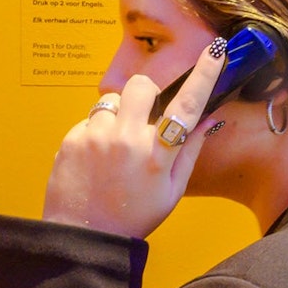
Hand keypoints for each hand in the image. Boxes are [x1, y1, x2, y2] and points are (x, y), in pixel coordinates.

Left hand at [43, 44, 224, 237]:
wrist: (83, 237)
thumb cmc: (132, 217)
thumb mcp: (172, 190)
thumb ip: (189, 151)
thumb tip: (208, 119)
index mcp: (158, 155)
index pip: (187, 105)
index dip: (204, 75)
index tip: (215, 50)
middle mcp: (127, 140)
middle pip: (142, 86)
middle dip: (146, 94)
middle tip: (145, 117)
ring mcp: (96, 137)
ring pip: (112, 102)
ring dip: (118, 117)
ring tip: (115, 148)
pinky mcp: (72, 139)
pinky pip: (89, 120)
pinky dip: (96, 133)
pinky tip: (96, 160)